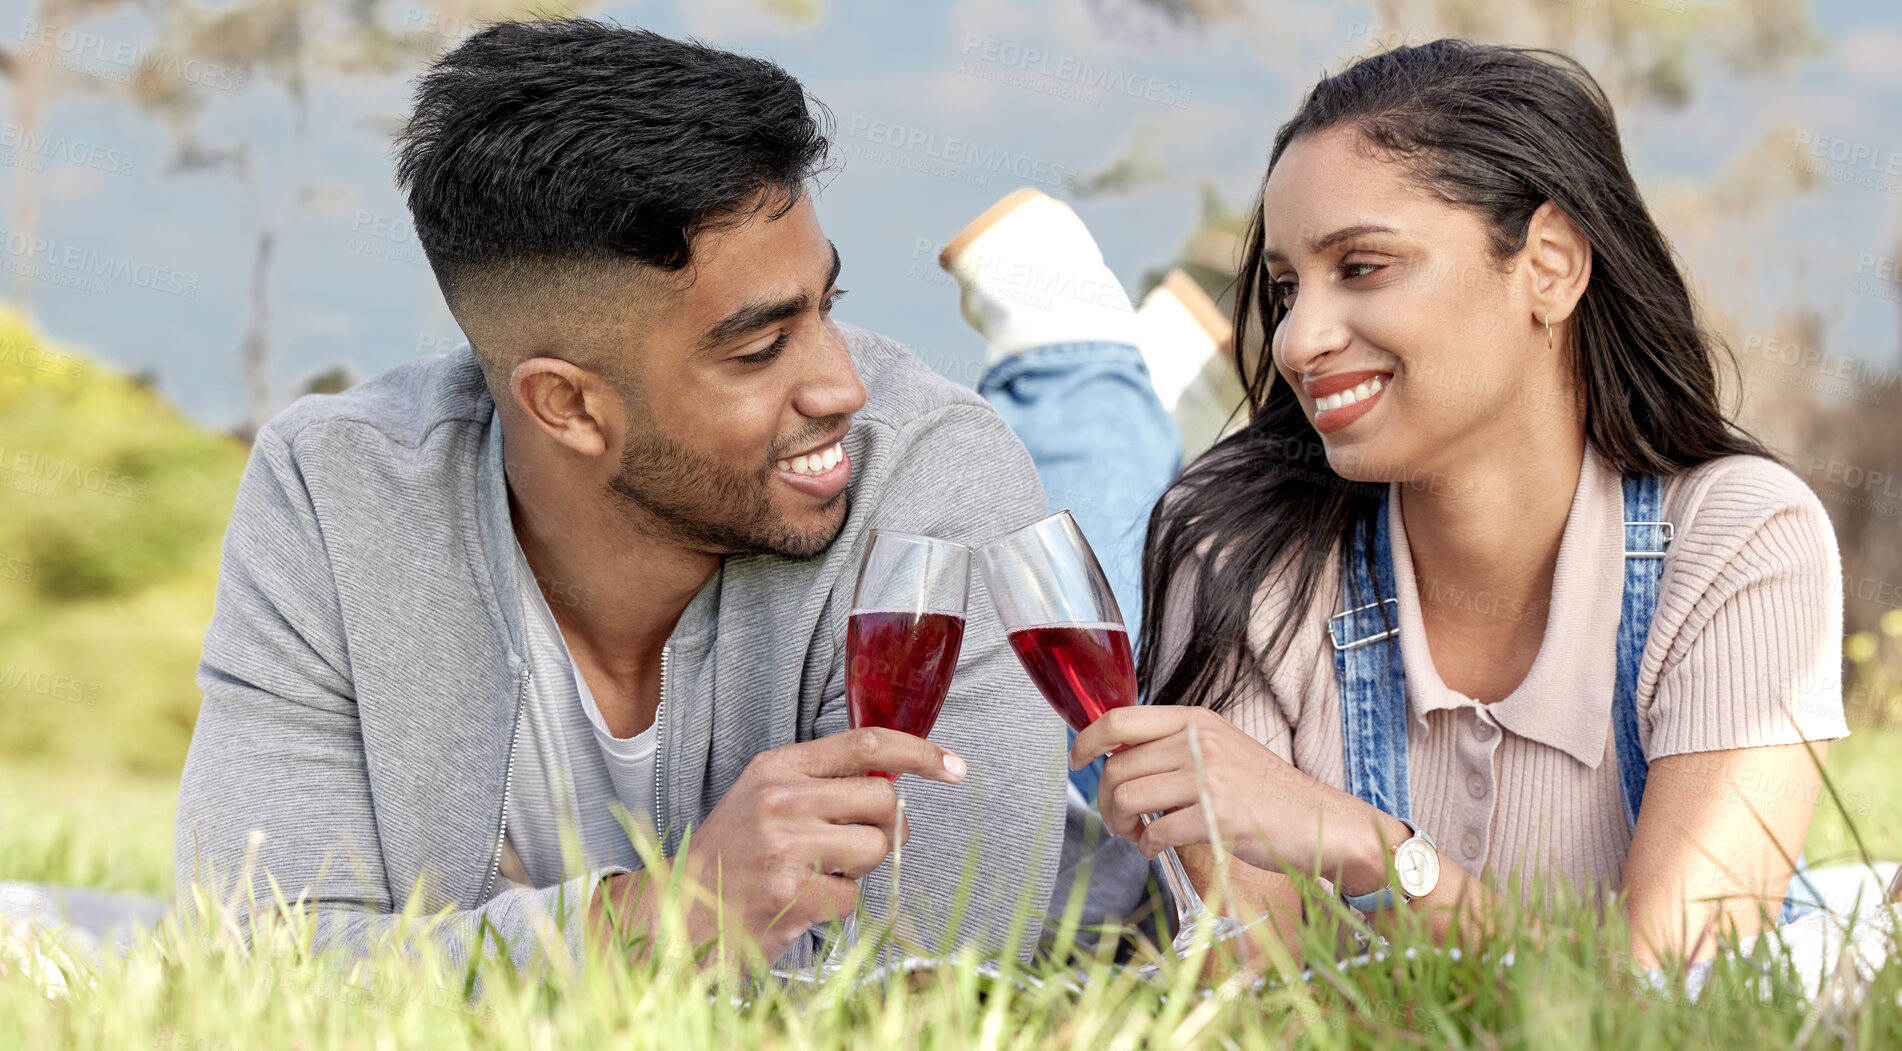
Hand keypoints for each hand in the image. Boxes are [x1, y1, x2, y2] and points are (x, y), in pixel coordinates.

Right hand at [596, 727, 966, 962]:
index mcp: (779, 767)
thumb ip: (822, 783)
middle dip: (887, 830)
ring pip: (877, 849)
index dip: (920, 753)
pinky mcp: (791, 892)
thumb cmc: (734, 857)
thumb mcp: (766, 798)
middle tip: (856, 847)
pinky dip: (840, 904)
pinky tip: (804, 902)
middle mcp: (782, 797)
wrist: (675, 913)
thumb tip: (894, 783)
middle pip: (884, 802)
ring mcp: (785, 844)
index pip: (866, 743)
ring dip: (860, 869)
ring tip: (818, 875)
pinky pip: (855, 895)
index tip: (954, 767)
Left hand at [1071, 706, 1400, 892]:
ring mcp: (1208, 777)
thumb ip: (1174, 745)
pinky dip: (1148, 846)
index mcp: (1196, 719)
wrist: (1319, 820)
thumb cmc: (1266, 791)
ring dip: (1122, 825)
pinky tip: (1158, 847)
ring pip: (1127, 799)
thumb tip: (1117, 756)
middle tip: (1117, 819)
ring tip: (1137, 834)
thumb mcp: (1220, 747)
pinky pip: (1155, 832)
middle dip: (1105, 800)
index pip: (1119, 718)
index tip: (1076, 760)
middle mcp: (1198, 741)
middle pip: (1117, 767)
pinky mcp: (1216, 816)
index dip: (1086, 740)